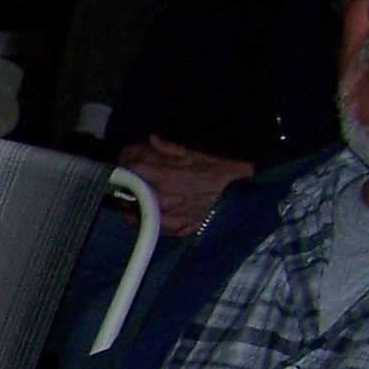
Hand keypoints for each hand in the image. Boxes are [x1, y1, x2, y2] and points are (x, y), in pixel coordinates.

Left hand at [118, 136, 250, 238]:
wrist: (248, 186)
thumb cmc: (222, 167)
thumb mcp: (198, 154)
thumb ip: (173, 148)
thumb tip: (152, 138)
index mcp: (182, 177)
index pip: (149, 174)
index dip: (135, 171)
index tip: (123, 169)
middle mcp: (182, 198)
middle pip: (148, 198)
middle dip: (133, 195)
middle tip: (120, 193)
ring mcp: (188, 215)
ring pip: (157, 218)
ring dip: (140, 215)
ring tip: (128, 212)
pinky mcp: (194, 226)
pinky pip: (172, 230)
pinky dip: (160, 228)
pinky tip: (150, 224)